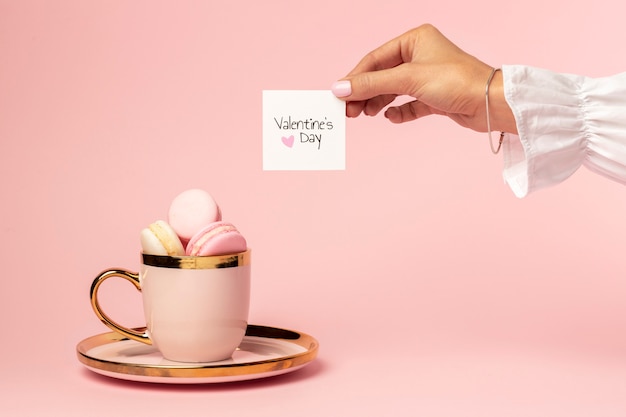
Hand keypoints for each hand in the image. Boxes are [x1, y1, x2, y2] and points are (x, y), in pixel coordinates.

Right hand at [332, 24, 516, 133]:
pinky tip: (391, 117)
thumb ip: (372, 85)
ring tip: (365, 115)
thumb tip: (340, 88)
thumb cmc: (456, 82)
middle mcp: (420, 55)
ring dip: (378, 103)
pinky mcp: (434, 97)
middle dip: (365, 93)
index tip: (339, 95)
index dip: (356, 78)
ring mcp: (427, 76)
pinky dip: (398, 111)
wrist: (490, 104)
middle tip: (349, 111)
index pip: (375, 59)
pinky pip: (408, 104)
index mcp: (415, 40)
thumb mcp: (408, 80)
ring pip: (393, 90)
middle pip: (382, 75)